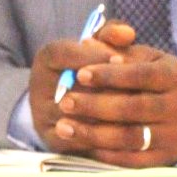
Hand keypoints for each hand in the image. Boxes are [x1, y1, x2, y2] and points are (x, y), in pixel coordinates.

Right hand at [28, 20, 133, 150]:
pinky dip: (104, 140)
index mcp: (46, 59)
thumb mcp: (96, 47)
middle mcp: (39, 87)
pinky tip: (129, 136)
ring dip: (106, 119)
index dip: (93, 56)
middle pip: (69, 88)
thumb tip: (128, 33)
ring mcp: (43, 116)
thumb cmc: (87, 68)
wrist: (63, 103)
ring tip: (138, 116)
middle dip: (105, 90)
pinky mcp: (52, 140)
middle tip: (136, 92)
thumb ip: (111, 36)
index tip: (121, 59)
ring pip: (75, 119)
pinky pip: (79, 143)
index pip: (63, 52)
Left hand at [45, 35, 176, 166]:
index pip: (140, 75)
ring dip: (94, 133)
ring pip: (131, 137)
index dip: (109, 75)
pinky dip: (104, 153)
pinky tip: (80, 144)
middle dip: (96, 105)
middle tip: (65, 102)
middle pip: (134, 108)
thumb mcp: (143, 55)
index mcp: (174, 76)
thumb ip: (115, 45)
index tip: (80, 73)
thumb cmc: (156, 78)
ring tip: (63, 127)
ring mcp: (175, 136)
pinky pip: (132, 161)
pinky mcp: (166, 159)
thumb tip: (88, 42)